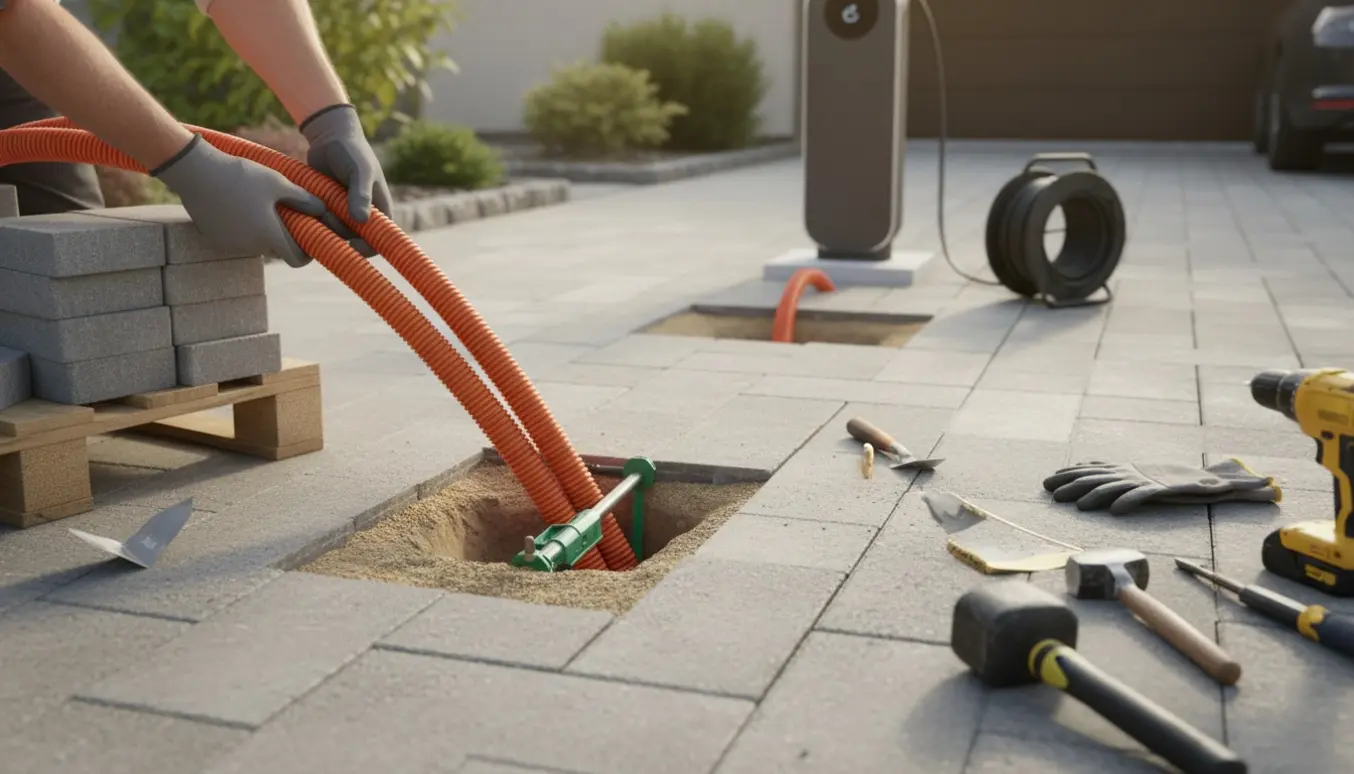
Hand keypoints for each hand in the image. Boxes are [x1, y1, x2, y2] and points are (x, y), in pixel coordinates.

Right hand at [152, 134, 329, 267]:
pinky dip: (244, 229)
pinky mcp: (216, 240)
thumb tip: (323, 210)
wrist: (195, 171)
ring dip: (263, 231)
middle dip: (285, 235)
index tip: (310, 236)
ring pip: (257, 244)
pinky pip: (238, 239)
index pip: (296, 260)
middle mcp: (250, 247)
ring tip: (260, 204)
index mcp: (268, 235)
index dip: (307, 252)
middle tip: (285, 212)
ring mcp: (231, 245)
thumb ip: (303, 199)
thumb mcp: (277, 182)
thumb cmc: (240, 174)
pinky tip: (239, 206)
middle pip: (277, 250)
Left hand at [299, 103, 391, 256]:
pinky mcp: (325, 207)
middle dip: (338, 232)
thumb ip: (360, 194)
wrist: (329, 137)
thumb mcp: (360, 170)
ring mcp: (342, 212)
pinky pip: (319, 223)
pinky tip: (308, 203)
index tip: (351, 244)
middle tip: (327, 213)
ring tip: (318, 203)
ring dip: (323, 224)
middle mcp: (361, 214)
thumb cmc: (352, 151)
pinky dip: (312, 218)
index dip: (367, 248)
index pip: (379, 241)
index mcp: (378, 209)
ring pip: (332, 232)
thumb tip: (361, 221)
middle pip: (351, 239)